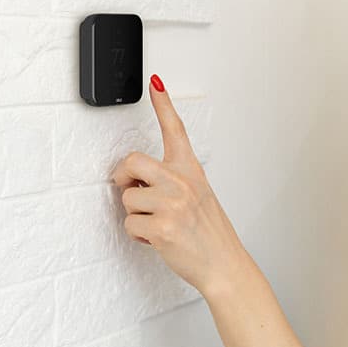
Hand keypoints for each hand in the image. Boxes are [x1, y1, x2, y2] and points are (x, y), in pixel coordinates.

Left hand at [109, 75, 248, 295]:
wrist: (224, 264)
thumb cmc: (210, 232)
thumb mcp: (199, 195)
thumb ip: (171, 181)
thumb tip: (136, 181)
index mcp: (191, 170)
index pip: (175, 129)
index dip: (163, 103)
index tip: (155, 82)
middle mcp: (181, 181)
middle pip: (131, 161)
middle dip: (123, 178)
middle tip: (132, 190)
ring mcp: (172, 203)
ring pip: (128, 199)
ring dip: (136, 216)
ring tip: (158, 225)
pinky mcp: (162, 227)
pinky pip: (130, 225)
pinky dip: (139, 236)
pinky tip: (158, 239)